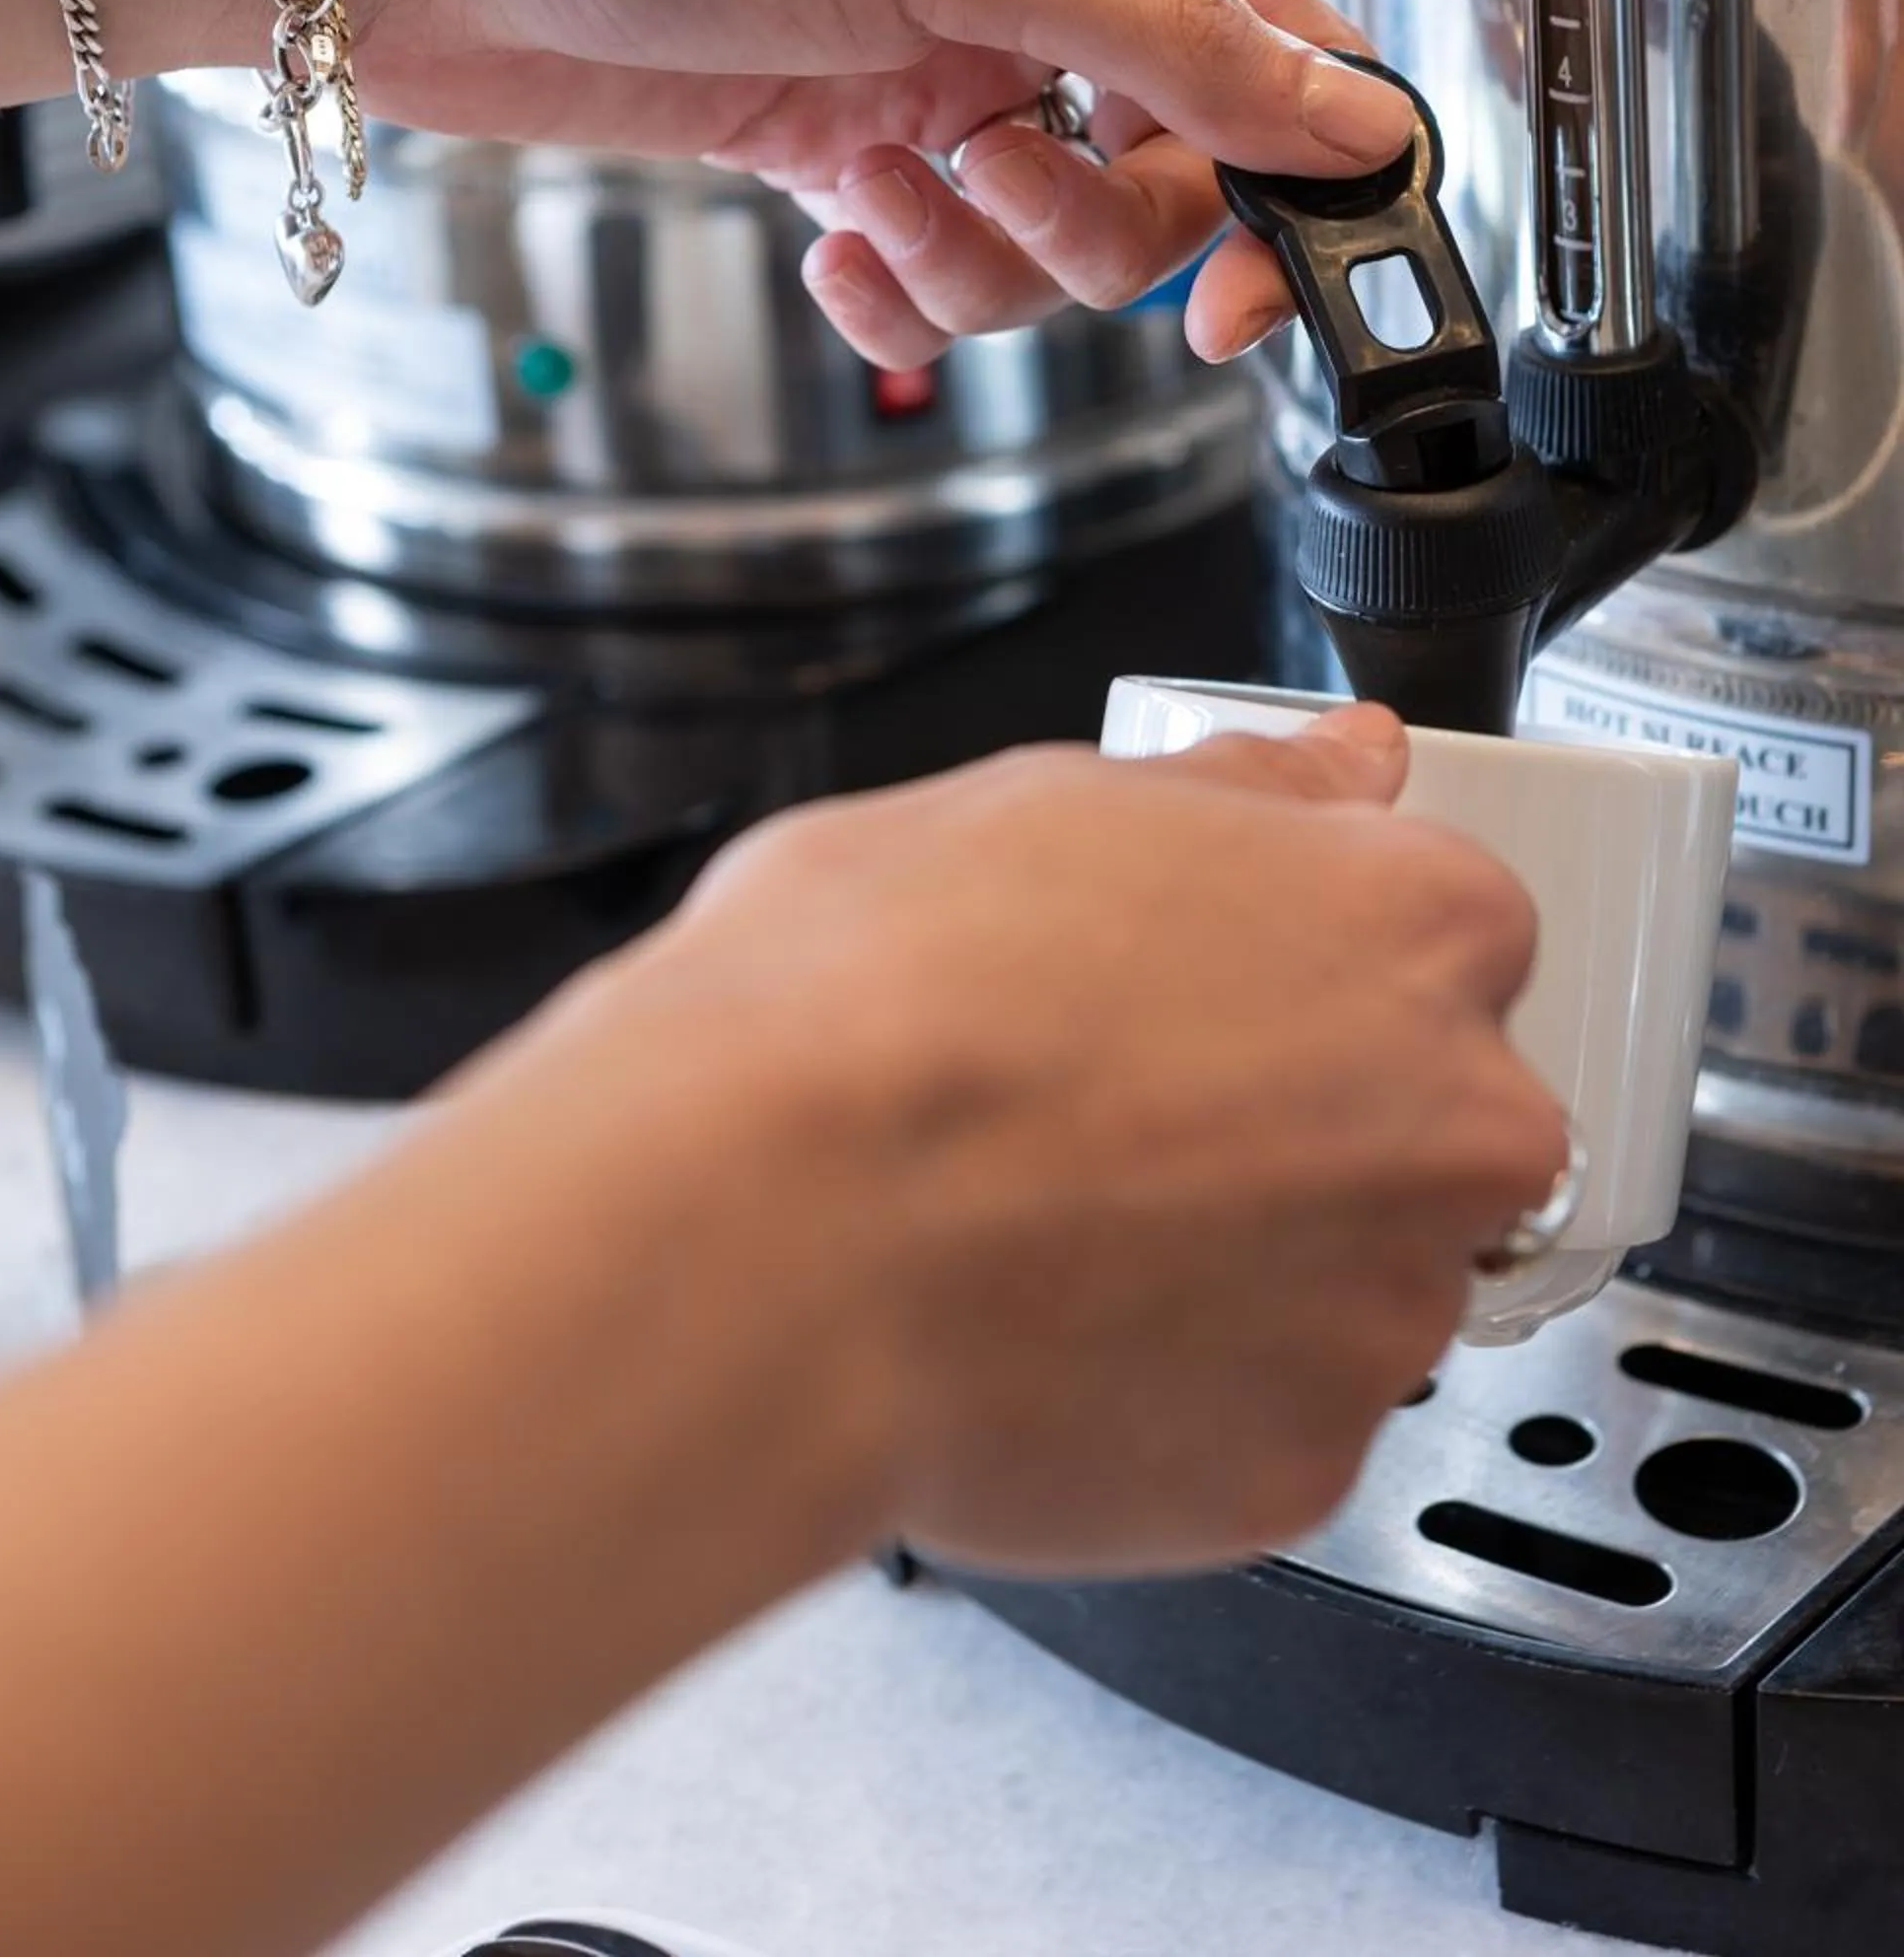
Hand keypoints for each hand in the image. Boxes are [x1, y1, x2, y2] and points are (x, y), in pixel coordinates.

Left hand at [352, 0, 1414, 366]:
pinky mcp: (849, 153)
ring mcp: (938, 74)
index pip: (1271, 48)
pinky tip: (826, 239)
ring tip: (872, 196)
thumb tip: (1354, 112)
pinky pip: (938, 272)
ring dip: (972, 259)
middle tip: (993, 191)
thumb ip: (1171, 39)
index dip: (1292, 182)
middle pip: (1169, 177)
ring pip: (1049, 247)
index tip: (1257, 291)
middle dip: (1089, 225)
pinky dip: (896, 287)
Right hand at [631, 707, 1560, 1574]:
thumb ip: (1245, 790)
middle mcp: (1456, 1123)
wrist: (776, 1234)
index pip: (1449, 932)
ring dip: (1249, 1268)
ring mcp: (1386, 1310)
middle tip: (1120, 1114)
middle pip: (1434, 1124)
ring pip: (1355, 1283)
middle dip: (1308, 1127)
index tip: (1226, 985)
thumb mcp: (1046, 799)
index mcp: (1417, 923)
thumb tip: (1341, 762)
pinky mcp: (1307, 1469)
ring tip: (1062, 1229)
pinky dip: (1184, 1396)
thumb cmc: (879, 1005)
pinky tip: (1054, 1335)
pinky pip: (1270, 1420)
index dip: (1314, 959)